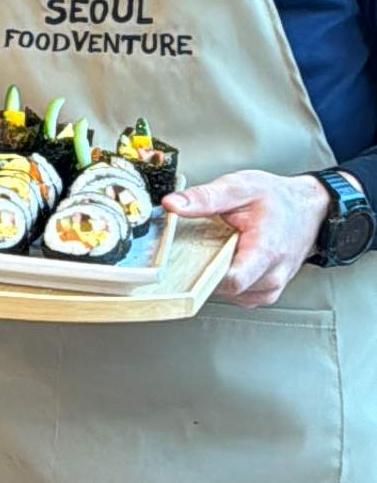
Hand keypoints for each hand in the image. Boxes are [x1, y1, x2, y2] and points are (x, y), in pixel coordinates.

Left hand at [163, 170, 331, 307]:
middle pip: (224, 289)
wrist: (309, 208)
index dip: (204, 272)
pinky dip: (227, 281)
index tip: (188, 258)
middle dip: (206, 270)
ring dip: (216, 276)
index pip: (231, 281)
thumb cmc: (279, 198)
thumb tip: (172, 204)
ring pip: (229, 295)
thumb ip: (205, 197)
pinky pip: (237, 295)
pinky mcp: (266, 292)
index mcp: (266, 252)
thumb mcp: (240, 187)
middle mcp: (272, 276)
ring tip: (220, 250)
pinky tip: (227, 261)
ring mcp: (270, 288)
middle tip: (202, 247)